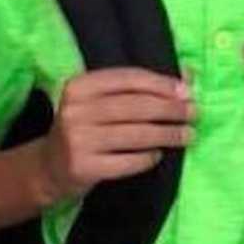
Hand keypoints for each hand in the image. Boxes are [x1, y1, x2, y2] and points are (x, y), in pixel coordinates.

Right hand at [41, 67, 194, 200]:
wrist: (49, 167)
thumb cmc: (85, 127)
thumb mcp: (102, 101)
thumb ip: (139, 87)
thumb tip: (188, 76)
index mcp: (80, 86)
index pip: (128, 79)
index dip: (161, 84)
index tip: (187, 91)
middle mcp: (75, 110)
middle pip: (135, 107)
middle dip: (170, 109)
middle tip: (194, 113)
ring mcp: (77, 140)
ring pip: (134, 135)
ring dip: (167, 135)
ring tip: (188, 135)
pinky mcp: (82, 167)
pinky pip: (126, 162)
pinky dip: (147, 158)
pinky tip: (159, 155)